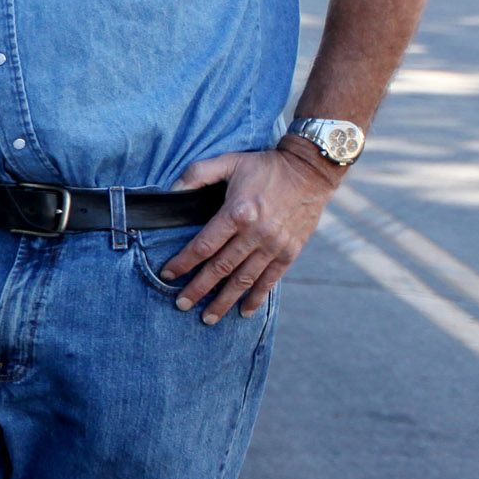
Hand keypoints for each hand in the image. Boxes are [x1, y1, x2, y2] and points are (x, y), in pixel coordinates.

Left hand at [159, 144, 338, 321]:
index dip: (183, 263)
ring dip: (224, 301)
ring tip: (207, 317)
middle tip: (181, 305)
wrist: (311, 170)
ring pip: (244, 280)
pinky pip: (271, 280)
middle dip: (198, 290)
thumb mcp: (229, 161)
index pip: (203, 246)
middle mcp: (256, 234)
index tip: (167, 275)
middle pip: (220, 269)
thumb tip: (173, 190)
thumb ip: (197, 174)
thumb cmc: (266, 166)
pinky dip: (256, 298)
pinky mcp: (290, 251)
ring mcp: (274, 245)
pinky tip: (244, 311)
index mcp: (237, 213)